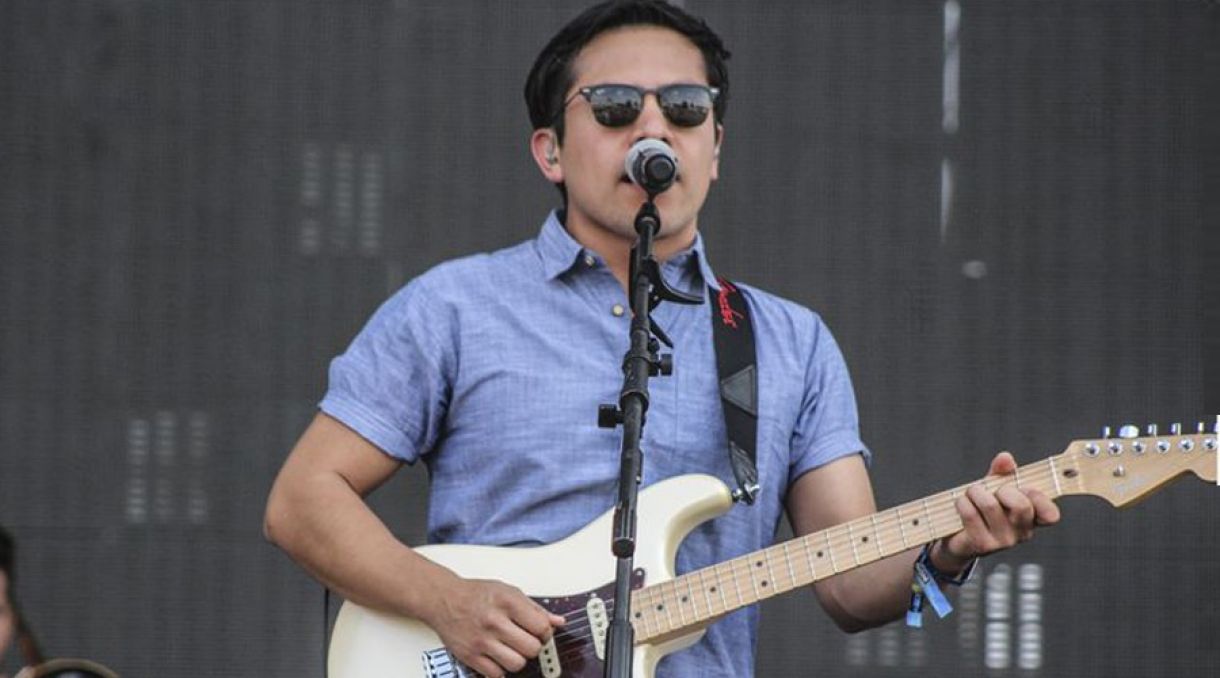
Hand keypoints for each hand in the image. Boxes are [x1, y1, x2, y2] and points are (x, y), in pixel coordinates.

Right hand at [424, 576, 564, 677]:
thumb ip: (535, 608)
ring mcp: (481, 640)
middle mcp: (494, 621)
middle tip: (526, 640)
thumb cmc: (476, 594)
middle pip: (532, 648)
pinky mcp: (470, 656)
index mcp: (507, 602)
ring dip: (518, 659)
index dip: (545, 632)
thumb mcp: (508, 592)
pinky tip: (497, 656)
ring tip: (512, 649)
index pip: (541, 627)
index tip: (540, 631)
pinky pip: (496, 674)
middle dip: (533, 646)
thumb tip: (558, 622)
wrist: (443, 599)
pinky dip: (500, 668)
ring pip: (517, 664)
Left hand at [938, 451, 1060, 570]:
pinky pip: (970, 514)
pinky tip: (962, 504)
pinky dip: (962, 502)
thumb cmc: (981, 510)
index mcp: (1032, 518)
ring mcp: (1003, 541)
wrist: (960, 539)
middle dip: (1002, 489)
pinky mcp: (983, 545)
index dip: (1040, 498)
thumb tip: (1005, 458)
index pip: (1050, 514)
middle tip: (991, 491)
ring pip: (990, 505)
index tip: (1025, 487)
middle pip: (1021, 505)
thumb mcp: (994, 487)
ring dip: (975, 492)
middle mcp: (1022, 532)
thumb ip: (1002, 471)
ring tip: (971, 494)